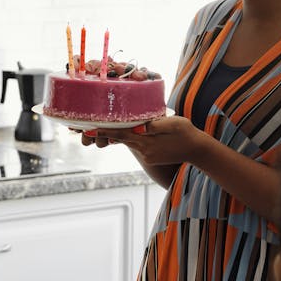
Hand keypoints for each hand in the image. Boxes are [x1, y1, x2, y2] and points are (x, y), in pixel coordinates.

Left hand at [84, 114, 205, 163]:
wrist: (197, 151)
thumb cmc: (186, 133)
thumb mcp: (173, 124)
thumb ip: (155, 125)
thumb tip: (139, 127)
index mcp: (147, 141)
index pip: (121, 135)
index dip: (104, 132)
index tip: (88, 130)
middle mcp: (144, 150)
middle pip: (119, 139)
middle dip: (103, 133)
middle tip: (83, 128)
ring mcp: (146, 155)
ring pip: (127, 141)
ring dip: (115, 135)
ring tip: (99, 128)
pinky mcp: (150, 156)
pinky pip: (135, 145)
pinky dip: (127, 138)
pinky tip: (122, 132)